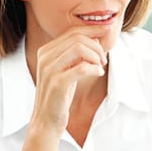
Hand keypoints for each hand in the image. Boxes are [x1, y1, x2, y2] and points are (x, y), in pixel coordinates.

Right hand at [20, 26, 107, 150]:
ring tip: (101, 66)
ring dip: (96, 56)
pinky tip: (98, 73)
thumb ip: (75, 54)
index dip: (92, 30)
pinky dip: (94, 68)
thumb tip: (96, 38)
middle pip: (77, 37)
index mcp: (46, 51)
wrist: (46, 120)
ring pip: (79, 48)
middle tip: (103, 59)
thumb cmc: (59, 95)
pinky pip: (81, 67)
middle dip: (96, 45)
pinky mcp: (57, 83)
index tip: (107, 31)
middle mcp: (45, 57)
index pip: (72, 31)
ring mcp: (49, 69)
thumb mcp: (66, 70)